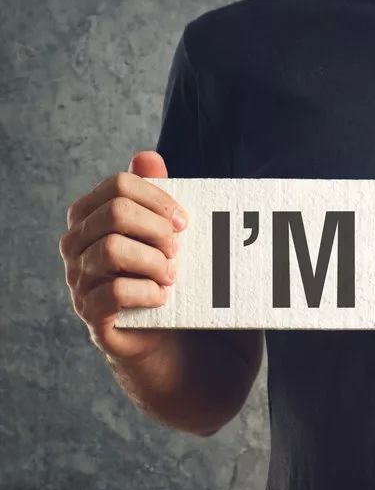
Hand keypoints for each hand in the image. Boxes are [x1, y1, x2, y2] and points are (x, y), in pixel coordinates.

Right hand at [60, 151, 186, 363]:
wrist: (164, 333)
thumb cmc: (162, 273)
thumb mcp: (163, 232)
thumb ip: (154, 194)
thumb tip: (147, 157)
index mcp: (90, 216)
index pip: (119, 186)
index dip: (158, 199)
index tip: (184, 221)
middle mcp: (76, 244)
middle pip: (116, 213)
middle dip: (158, 229)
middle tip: (179, 249)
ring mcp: (79, 279)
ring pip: (113, 250)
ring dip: (154, 261)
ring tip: (171, 275)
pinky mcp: (91, 312)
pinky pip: (115, 292)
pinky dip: (148, 292)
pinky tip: (163, 297)